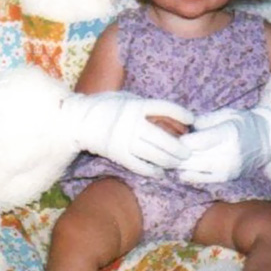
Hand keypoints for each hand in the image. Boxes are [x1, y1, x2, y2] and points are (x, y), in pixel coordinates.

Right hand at [62, 92, 193, 177]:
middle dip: (180, 148)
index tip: (191, 120)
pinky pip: (141, 167)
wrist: (79, 120)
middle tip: (188, 152)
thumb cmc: (104, 105)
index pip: (166, 108)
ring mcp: (125, 140)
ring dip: (170, 161)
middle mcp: (132, 123)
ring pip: (156, 155)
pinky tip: (160, 172)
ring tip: (176, 163)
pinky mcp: (118, 155)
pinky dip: (153, 171)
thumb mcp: (125, 98)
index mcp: (136, 105)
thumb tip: (169, 115)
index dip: (182, 114)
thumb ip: (144, 105)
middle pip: (164, 139)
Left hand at [177, 106, 270, 183]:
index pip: (194, 142)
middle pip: (189, 158)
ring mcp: (227, 170)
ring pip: (191, 170)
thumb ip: (203, 121)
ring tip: (174, 153)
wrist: (266, 141)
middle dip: (175, 152)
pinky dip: (187, 172)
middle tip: (168, 144)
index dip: (178, 139)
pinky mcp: (225, 179)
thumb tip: (181, 128)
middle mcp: (227, 155)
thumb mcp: (224, 114)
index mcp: (227, 134)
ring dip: (178, 163)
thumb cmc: (242, 122)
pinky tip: (184, 164)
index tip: (172, 133)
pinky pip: (198, 179)